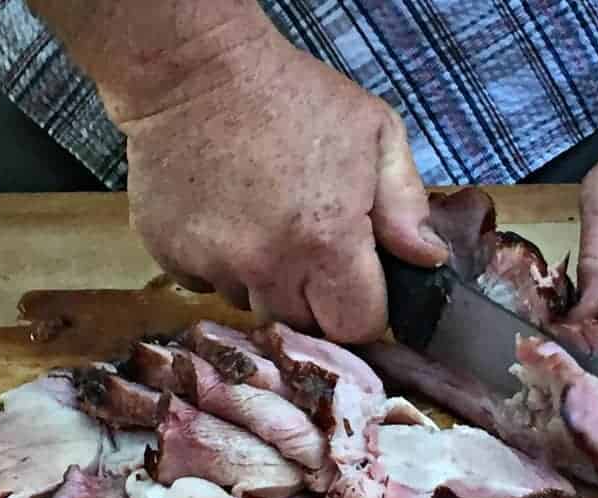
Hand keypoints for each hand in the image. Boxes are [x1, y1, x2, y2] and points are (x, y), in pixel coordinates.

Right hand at [119, 29, 446, 343]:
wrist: (195, 70)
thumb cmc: (295, 96)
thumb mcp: (375, 133)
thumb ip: (407, 204)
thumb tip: (427, 259)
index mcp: (328, 242)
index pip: (356, 326)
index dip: (363, 310)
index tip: (359, 284)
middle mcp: (268, 266)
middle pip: (304, 326)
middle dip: (316, 300)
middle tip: (312, 249)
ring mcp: (214, 266)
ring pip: (254, 308)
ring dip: (266, 283)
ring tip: (264, 226)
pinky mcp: (171, 257)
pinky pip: (207, 287)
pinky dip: (221, 265)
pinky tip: (225, 221)